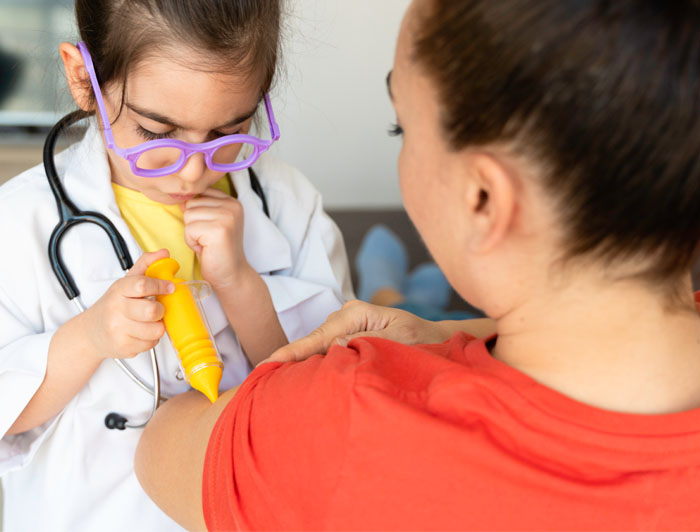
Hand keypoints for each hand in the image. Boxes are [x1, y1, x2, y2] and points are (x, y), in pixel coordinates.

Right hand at [83, 249, 173, 358]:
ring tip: (149, 322)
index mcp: (119, 290)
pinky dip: (151, 339)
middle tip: (157, 309)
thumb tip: (164, 253)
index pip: (142, 284)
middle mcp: (116, 309)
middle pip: (152, 311)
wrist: (90, 332)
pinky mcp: (123, 347)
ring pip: (155, 330)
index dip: (161, 285)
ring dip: (158, 326)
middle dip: (161, 310)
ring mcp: (118, 330)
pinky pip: (151, 344)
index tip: (170, 287)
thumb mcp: (126, 282)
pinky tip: (142, 333)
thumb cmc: (113, 305)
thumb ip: (146, 264)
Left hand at [182, 188, 247, 289]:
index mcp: (231, 201)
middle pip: (191, 204)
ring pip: (188, 215)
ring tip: (207, 243)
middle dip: (193, 224)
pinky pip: (189, 229)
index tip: (211, 229)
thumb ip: (200, 207)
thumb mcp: (211, 222)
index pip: (199, 193)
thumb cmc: (218, 250)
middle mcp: (232, 205)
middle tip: (209, 239)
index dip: (197, 214)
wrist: (231, 274)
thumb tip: (181, 201)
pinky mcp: (218, 229)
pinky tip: (206, 249)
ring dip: (192, 233)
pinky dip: (192, 242)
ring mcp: (227, 216)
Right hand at [261, 299, 451, 364]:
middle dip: (292, 360)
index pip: (318, 337)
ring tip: (279, 380)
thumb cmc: (422, 341)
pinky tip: (303, 374)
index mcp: (356, 314)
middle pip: (313, 341)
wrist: (436, 339)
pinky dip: (317, 361)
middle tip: (265, 379)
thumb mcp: (398, 342)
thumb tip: (334, 346)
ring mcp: (346, 324)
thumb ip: (366, 343)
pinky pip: (327, 348)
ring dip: (305, 362)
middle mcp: (346, 315)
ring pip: (319, 345)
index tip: (267, 364)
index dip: (292, 352)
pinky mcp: (348, 334)